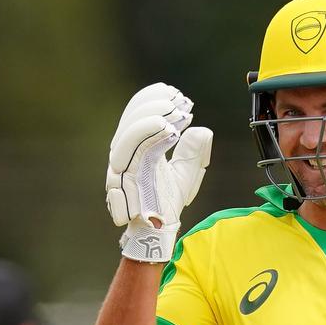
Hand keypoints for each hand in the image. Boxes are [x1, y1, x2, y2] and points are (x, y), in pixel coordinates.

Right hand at [106, 83, 212, 261]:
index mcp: (135, 147)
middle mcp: (124, 153)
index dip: (153, 99)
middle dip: (154, 104)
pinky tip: (172, 131)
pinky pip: (134, 152)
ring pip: (129, 132)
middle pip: (130, 118)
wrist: (159, 229)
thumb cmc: (168, 202)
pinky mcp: (126, 179)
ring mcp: (123, 165)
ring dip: (153, 117)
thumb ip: (193, 151)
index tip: (177, 94)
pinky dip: (150, 136)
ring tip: (177, 112)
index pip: (136, 114)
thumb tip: (202, 130)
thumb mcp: (187, 172)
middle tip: (181, 101)